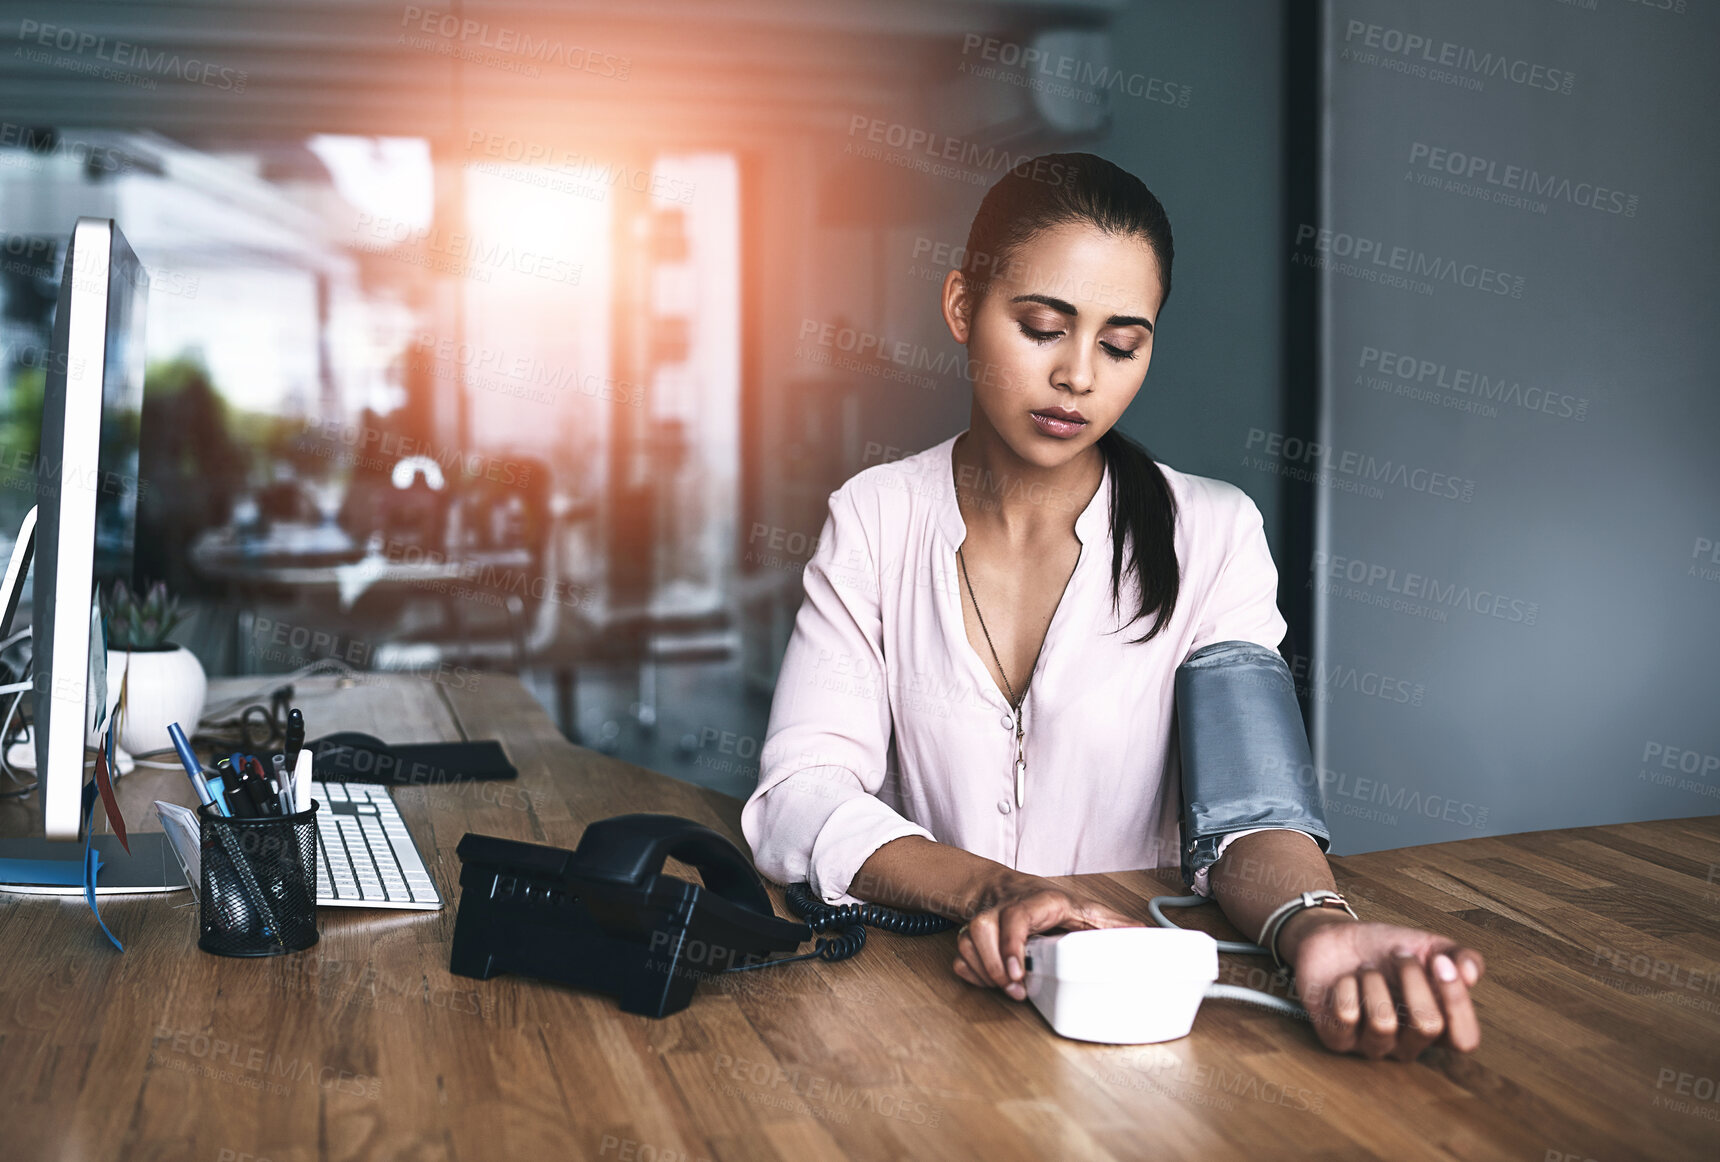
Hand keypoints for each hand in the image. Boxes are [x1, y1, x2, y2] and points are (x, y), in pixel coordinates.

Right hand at [951, 874, 1137, 1000]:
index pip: (1016, 917)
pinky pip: (959, 952)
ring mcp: (985, 921)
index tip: (1018, 972)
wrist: (1008, 887)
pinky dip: (968, 970)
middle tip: (1014, 989)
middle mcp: (1004, 909)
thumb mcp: (1083, 908)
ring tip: (1005, 988)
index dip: (1012, 945)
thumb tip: (1143, 933)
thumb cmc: (1047, 902)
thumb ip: (1110, 924)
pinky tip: (985, 980)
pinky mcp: (971, 934)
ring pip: (966, 940)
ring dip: (982, 969)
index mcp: (1035, 902)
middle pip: (982, 929)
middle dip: (994, 965)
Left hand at [1280, 911, 1484, 1059]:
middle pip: (1427, 1026)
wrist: (1334, 938)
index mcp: (1437, 1028)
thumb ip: (1460, 958)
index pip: (1464, 1039)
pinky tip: (1344, 979)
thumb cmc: (1384, 950)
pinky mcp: (1336, 1039)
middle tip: (1398, 954)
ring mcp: (1370, 1045)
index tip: (1441, 962)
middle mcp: (1407, 1044)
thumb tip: (1471, 974)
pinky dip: (1345, 987)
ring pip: (1383, 1023)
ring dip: (1374, 981)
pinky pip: (1346, 1016)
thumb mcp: (1429, 947)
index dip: (1457, 1002)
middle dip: (1413, 978)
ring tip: (1366, 968)